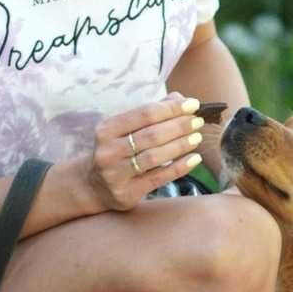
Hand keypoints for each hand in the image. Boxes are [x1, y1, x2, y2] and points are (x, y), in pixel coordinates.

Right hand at [80, 93, 205, 211]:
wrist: (93, 186)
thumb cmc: (116, 151)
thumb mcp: (125, 130)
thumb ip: (150, 113)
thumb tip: (179, 98)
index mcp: (107, 129)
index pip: (145, 113)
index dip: (171, 108)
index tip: (193, 104)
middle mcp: (109, 151)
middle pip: (151, 135)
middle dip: (179, 126)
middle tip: (198, 121)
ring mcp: (116, 174)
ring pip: (154, 156)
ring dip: (180, 145)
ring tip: (197, 137)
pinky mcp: (127, 193)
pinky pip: (158, 178)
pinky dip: (179, 168)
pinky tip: (194, 159)